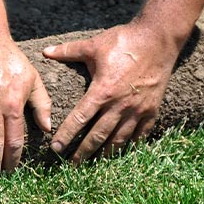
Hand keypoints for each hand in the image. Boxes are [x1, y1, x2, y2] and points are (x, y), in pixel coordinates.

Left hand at [42, 23, 182, 163]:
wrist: (159, 38)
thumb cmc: (123, 40)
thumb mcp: (93, 45)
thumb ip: (68, 51)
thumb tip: (44, 52)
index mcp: (102, 91)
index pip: (80, 119)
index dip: (67, 135)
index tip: (55, 148)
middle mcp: (120, 104)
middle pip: (98, 135)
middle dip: (83, 152)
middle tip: (71, 165)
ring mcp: (138, 109)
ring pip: (119, 139)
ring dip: (105, 153)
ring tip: (93, 164)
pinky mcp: (152, 110)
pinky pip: (140, 134)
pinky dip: (130, 146)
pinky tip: (120, 153)